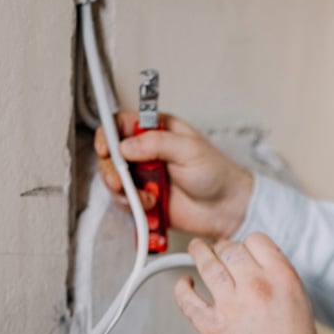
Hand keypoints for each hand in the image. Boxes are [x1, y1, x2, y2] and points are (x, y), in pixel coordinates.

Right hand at [95, 112, 253, 239]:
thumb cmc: (216, 173)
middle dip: (111, 168)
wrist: (225, 209)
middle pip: (111, 153)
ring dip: (123, 190)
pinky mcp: (144, 198)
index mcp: (158, 130)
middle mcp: (146, 152)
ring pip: (114, 179)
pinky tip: (150, 206)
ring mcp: (144, 176)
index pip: (122, 124)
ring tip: (143, 197)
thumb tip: (126, 145)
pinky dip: (132, 205)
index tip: (107, 147)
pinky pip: (125, 201)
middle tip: (120, 179)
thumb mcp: (189, 149)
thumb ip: (156, 143)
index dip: (109, 133)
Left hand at [174, 233, 333, 333]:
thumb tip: (253, 265)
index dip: (246, 243)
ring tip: (195, 249)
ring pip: (207, 265)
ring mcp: (231, 306)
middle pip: (230, 249)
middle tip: (218, 250)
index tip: (240, 248)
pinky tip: (184, 283)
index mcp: (282, 279)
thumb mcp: (298, 302)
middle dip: (223, 249)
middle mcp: (256, 287)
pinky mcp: (210, 326)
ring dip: (199, 253)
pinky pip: (187, 298)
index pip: (256, 240)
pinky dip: (182, 287)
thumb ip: (276, 279)